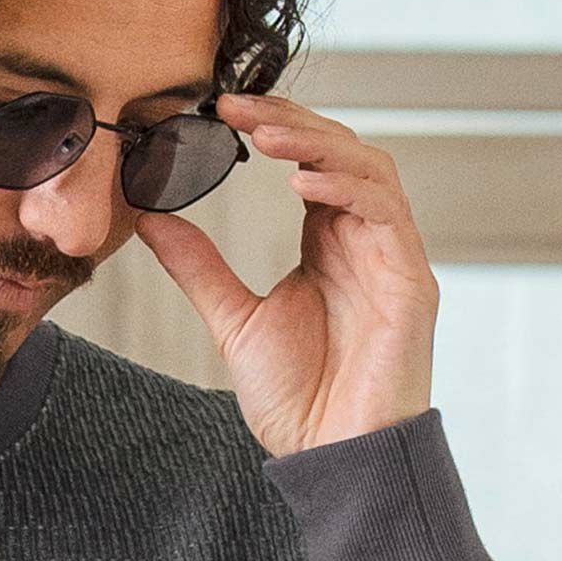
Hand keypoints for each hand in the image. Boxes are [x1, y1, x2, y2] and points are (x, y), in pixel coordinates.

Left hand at [134, 90, 439, 458]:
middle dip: (290, 120)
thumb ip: (199, 267)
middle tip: (235, 105)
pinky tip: (303, 181)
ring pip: (368, 169)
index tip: (219, 108)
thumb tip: (150, 219)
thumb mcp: (233, 320)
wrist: (330, 455)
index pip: (308, 161)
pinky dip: (346, 189)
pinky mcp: (411, 281)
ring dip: (317, 143)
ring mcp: (392, 257)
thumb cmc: (297, 398)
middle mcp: (364, 240)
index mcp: (327, 243)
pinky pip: (386, 214)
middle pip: (340, 151)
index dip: (272, 128)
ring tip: (265, 133)